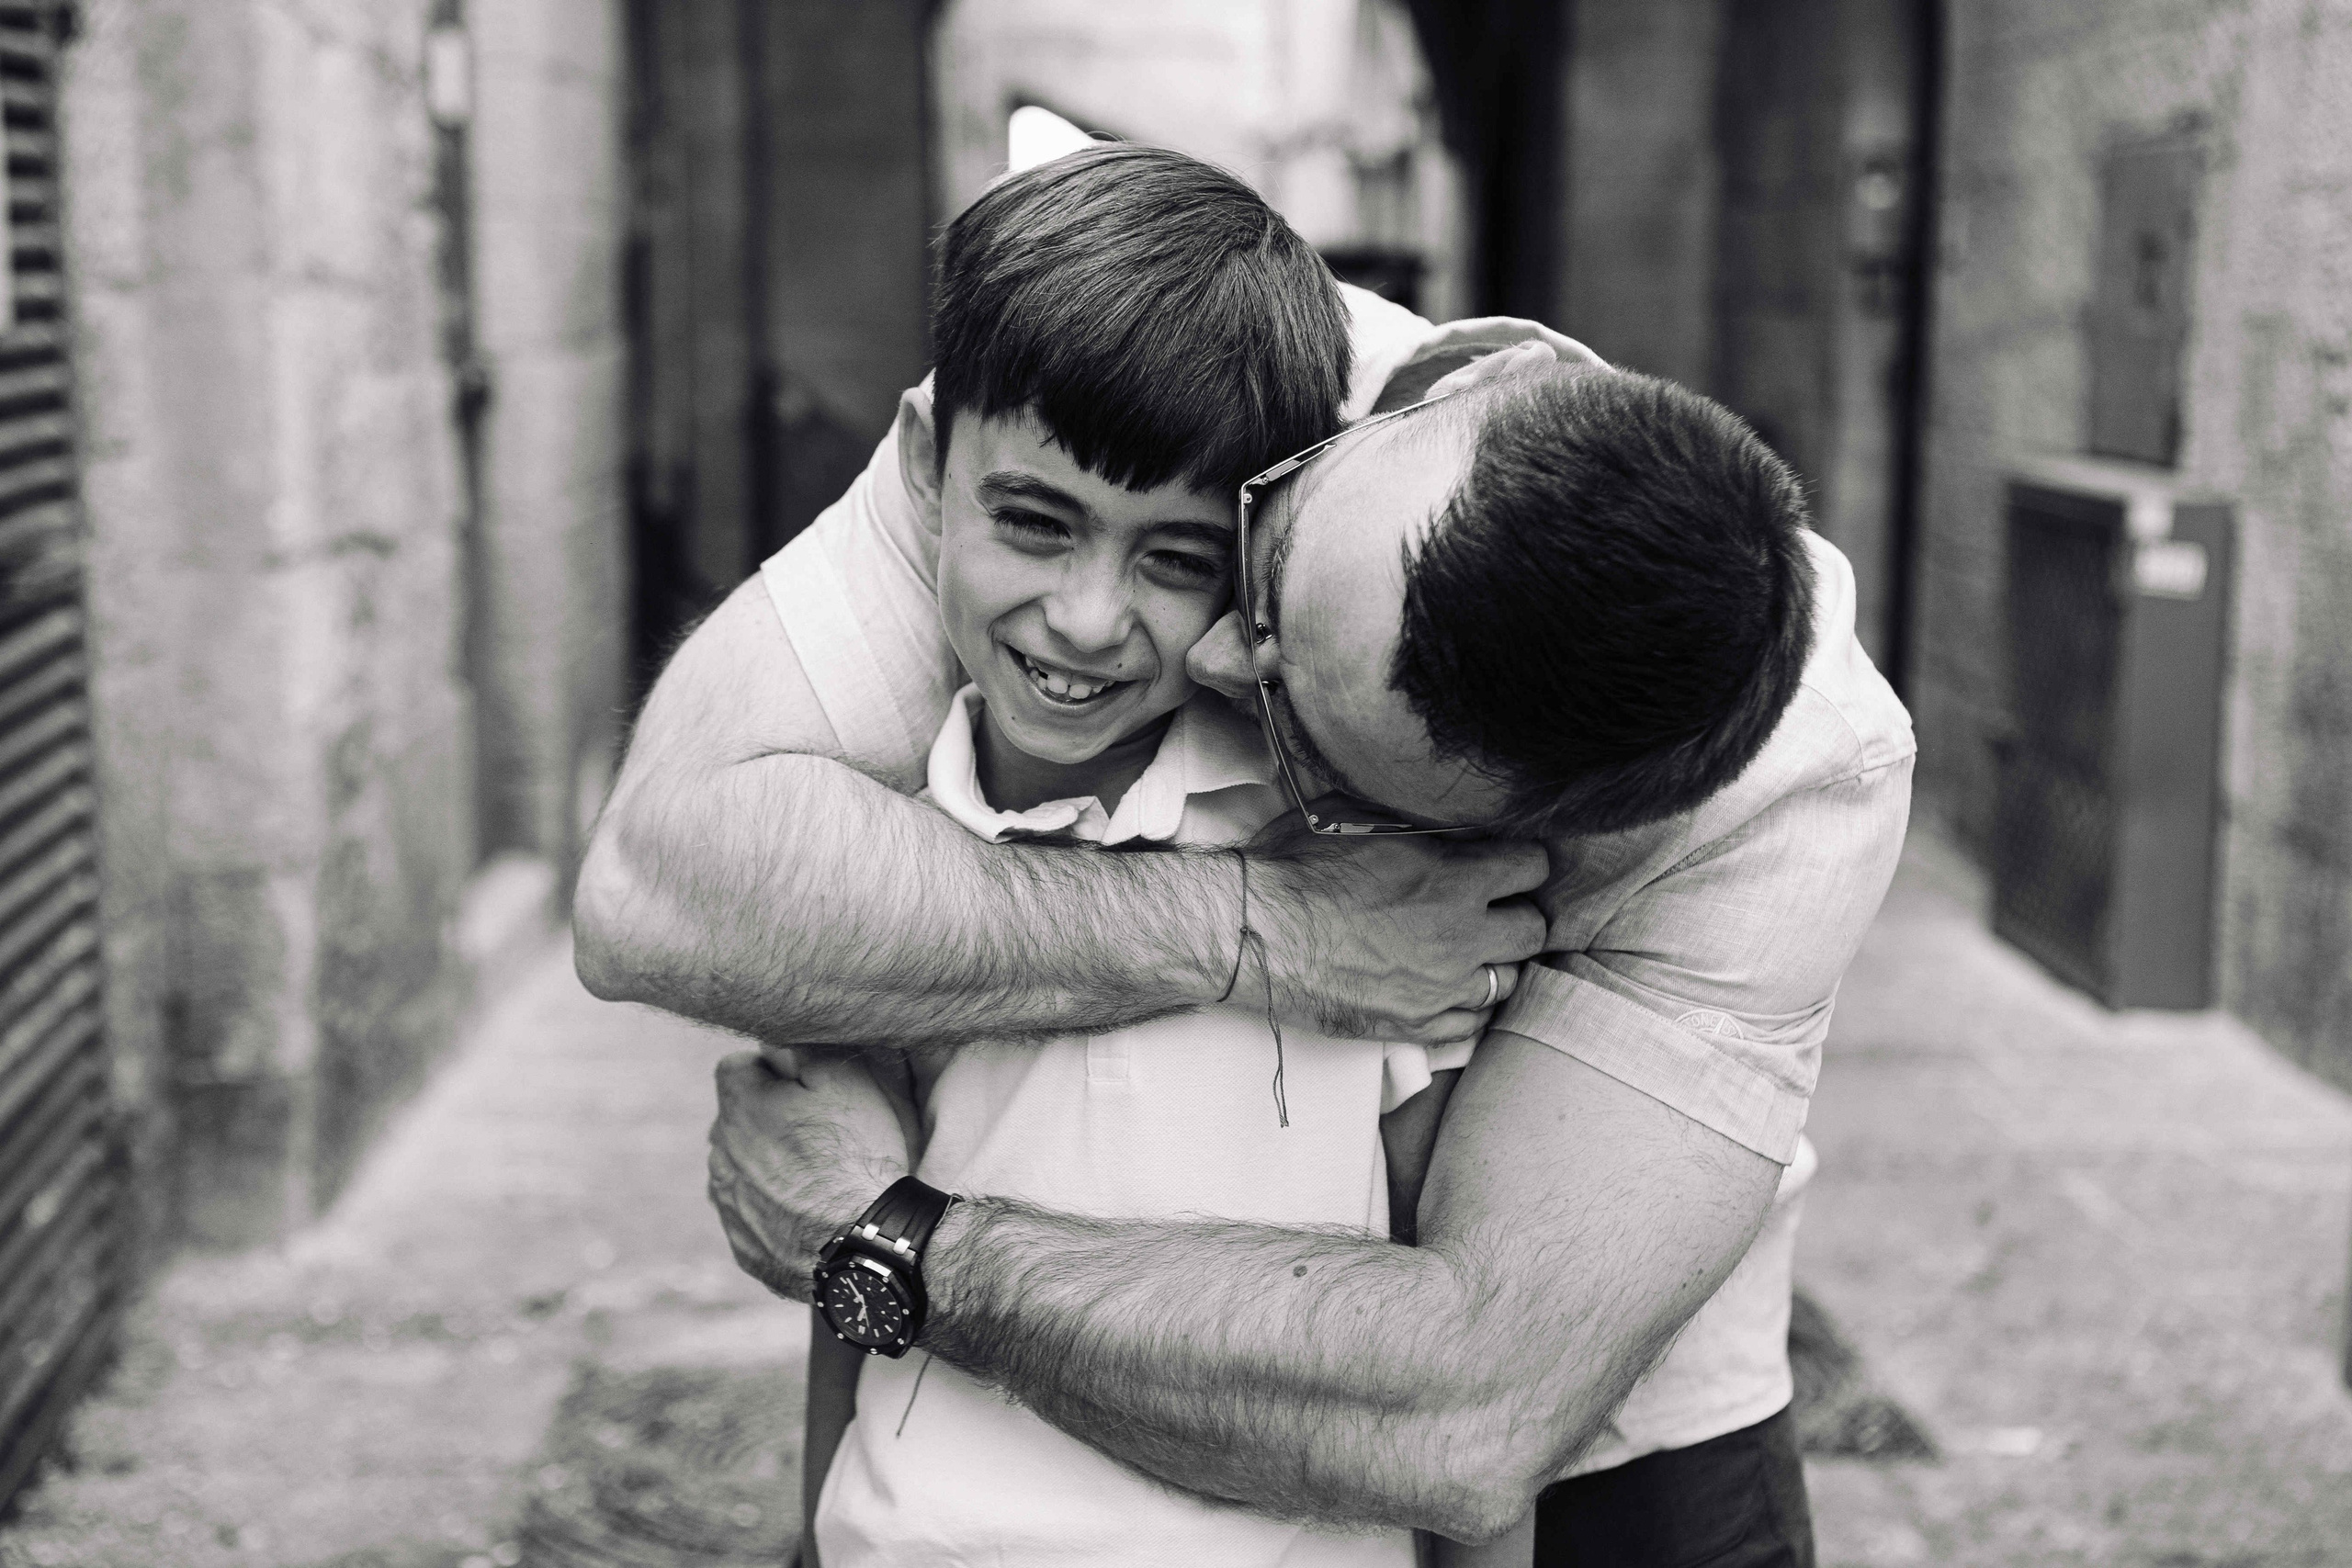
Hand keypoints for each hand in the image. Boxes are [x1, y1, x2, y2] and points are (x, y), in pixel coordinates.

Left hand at [706, 1051, 912, 1301]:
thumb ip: (803, 1049)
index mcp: (740, 1107)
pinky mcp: (742, 1245)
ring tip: (814, 1177)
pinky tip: (808, 1214)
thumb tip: (777, 1042)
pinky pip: (749, 1214)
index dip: (769, 1070)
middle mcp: (720, 1154)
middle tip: (816, 1132)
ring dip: (764, 1164)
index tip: (801, 1086)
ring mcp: (728, 1204)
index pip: (735, 1067)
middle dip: (765, 1118)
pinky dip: (770, 1209)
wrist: (864, 1246)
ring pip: (737, 1167)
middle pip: (735, 1119)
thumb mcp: (846, 1080)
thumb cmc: (858, 1156)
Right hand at [1243, 816, 1548, 1044]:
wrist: (1254, 933)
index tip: (1507, 863)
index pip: (1532, 867)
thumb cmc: (1295, 869)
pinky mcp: (1415, 1026)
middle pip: (1532, 929)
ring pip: (1508, 981)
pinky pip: (1472, 1025)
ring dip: (1494, 962)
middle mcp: (1460, 935)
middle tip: (1491, 909)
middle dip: (1517, 913)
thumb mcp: (1357, 816)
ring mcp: (1441, 987)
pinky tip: (1448, 990)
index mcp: (1453, 878)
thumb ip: (1414, 820)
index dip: (1522, 861)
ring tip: (1469, 951)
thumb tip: (1439, 811)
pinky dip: (1468, 1007)